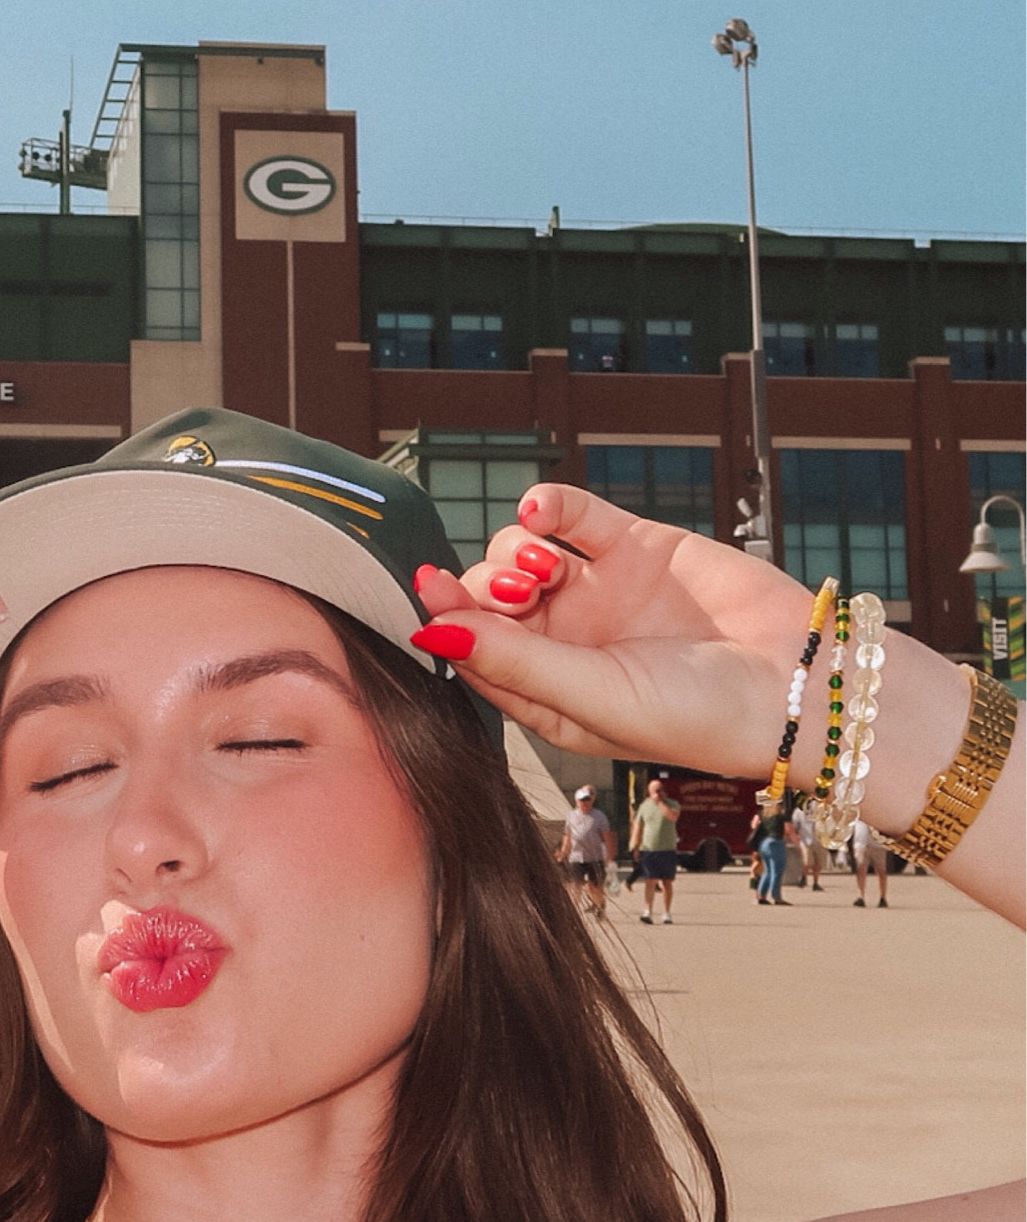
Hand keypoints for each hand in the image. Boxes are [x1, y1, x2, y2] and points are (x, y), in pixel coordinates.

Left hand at [412, 484, 821, 779]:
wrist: (796, 684)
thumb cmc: (695, 716)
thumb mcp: (590, 697)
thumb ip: (509, 660)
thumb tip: (430, 631)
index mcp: (547, 693)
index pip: (473, 650)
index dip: (446, 617)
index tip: (426, 587)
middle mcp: (566, 643)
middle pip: (488, 597)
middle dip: (486, 587)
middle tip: (519, 595)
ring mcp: (598, 593)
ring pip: (520, 552)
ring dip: (516, 552)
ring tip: (546, 573)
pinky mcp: (633, 548)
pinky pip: (572, 515)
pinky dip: (547, 505)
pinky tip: (540, 510)